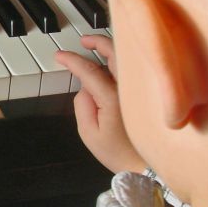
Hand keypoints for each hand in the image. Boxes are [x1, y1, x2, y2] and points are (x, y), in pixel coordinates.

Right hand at [55, 35, 144, 173]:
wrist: (147, 164)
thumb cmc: (118, 152)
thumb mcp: (88, 133)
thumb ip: (82, 105)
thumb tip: (85, 87)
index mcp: (113, 97)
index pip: (89, 70)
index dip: (72, 60)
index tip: (60, 56)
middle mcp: (130, 87)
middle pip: (114, 52)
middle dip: (96, 41)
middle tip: (83, 41)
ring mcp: (140, 88)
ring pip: (127, 57)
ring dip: (110, 46)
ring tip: (95, 46)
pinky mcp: (146, 92)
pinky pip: (133, 67)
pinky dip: (121, 59)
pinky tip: (112, 61)